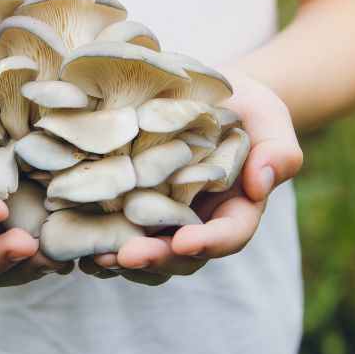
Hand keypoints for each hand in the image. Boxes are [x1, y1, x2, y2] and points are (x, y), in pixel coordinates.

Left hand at [79, 71, 302, 284]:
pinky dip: (100, 241)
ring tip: (95, 257)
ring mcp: (165, 219)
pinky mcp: (133, 205)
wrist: (204, 93)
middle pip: (182, 256)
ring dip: (122, 260)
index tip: (185, 242)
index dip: (208, 243)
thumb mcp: (271, 118)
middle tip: (126, 257)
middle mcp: (199, 223)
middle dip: (155, 259)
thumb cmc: (246, 105)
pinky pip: (120, 233)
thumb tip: (260, 185)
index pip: (229, 236)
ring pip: (149, 253)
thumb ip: (278, 151)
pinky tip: (75, 241)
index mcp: (235, 210)